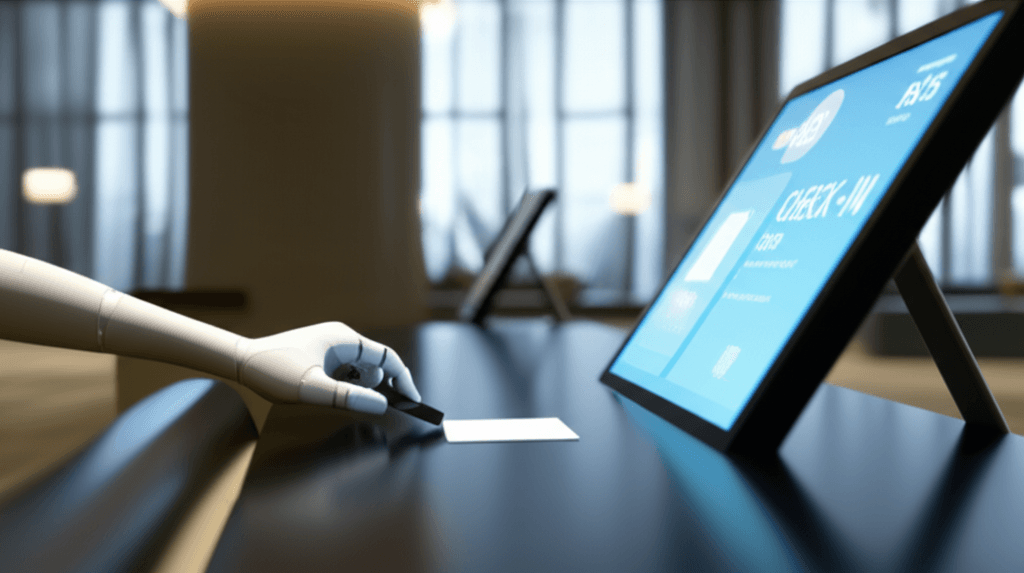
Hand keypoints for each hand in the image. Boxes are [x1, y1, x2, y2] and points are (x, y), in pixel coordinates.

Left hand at [236, 322, 419, 413]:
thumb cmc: (273, 369)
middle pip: (377, 363)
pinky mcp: (321, 356)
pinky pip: (346, 371)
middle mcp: (340, 339)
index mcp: (344, 339)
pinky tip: (333, 396)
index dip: (403, 379)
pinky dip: (348, 386)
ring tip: (345, 402)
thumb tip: (381, 404)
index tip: (412, 400)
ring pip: (361, 369)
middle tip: (383, 409)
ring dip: (362, 387)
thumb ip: (348, 397)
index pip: (388, 357)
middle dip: (382, 386)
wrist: (242, 362)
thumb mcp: (312, 388)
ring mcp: (330, 346)